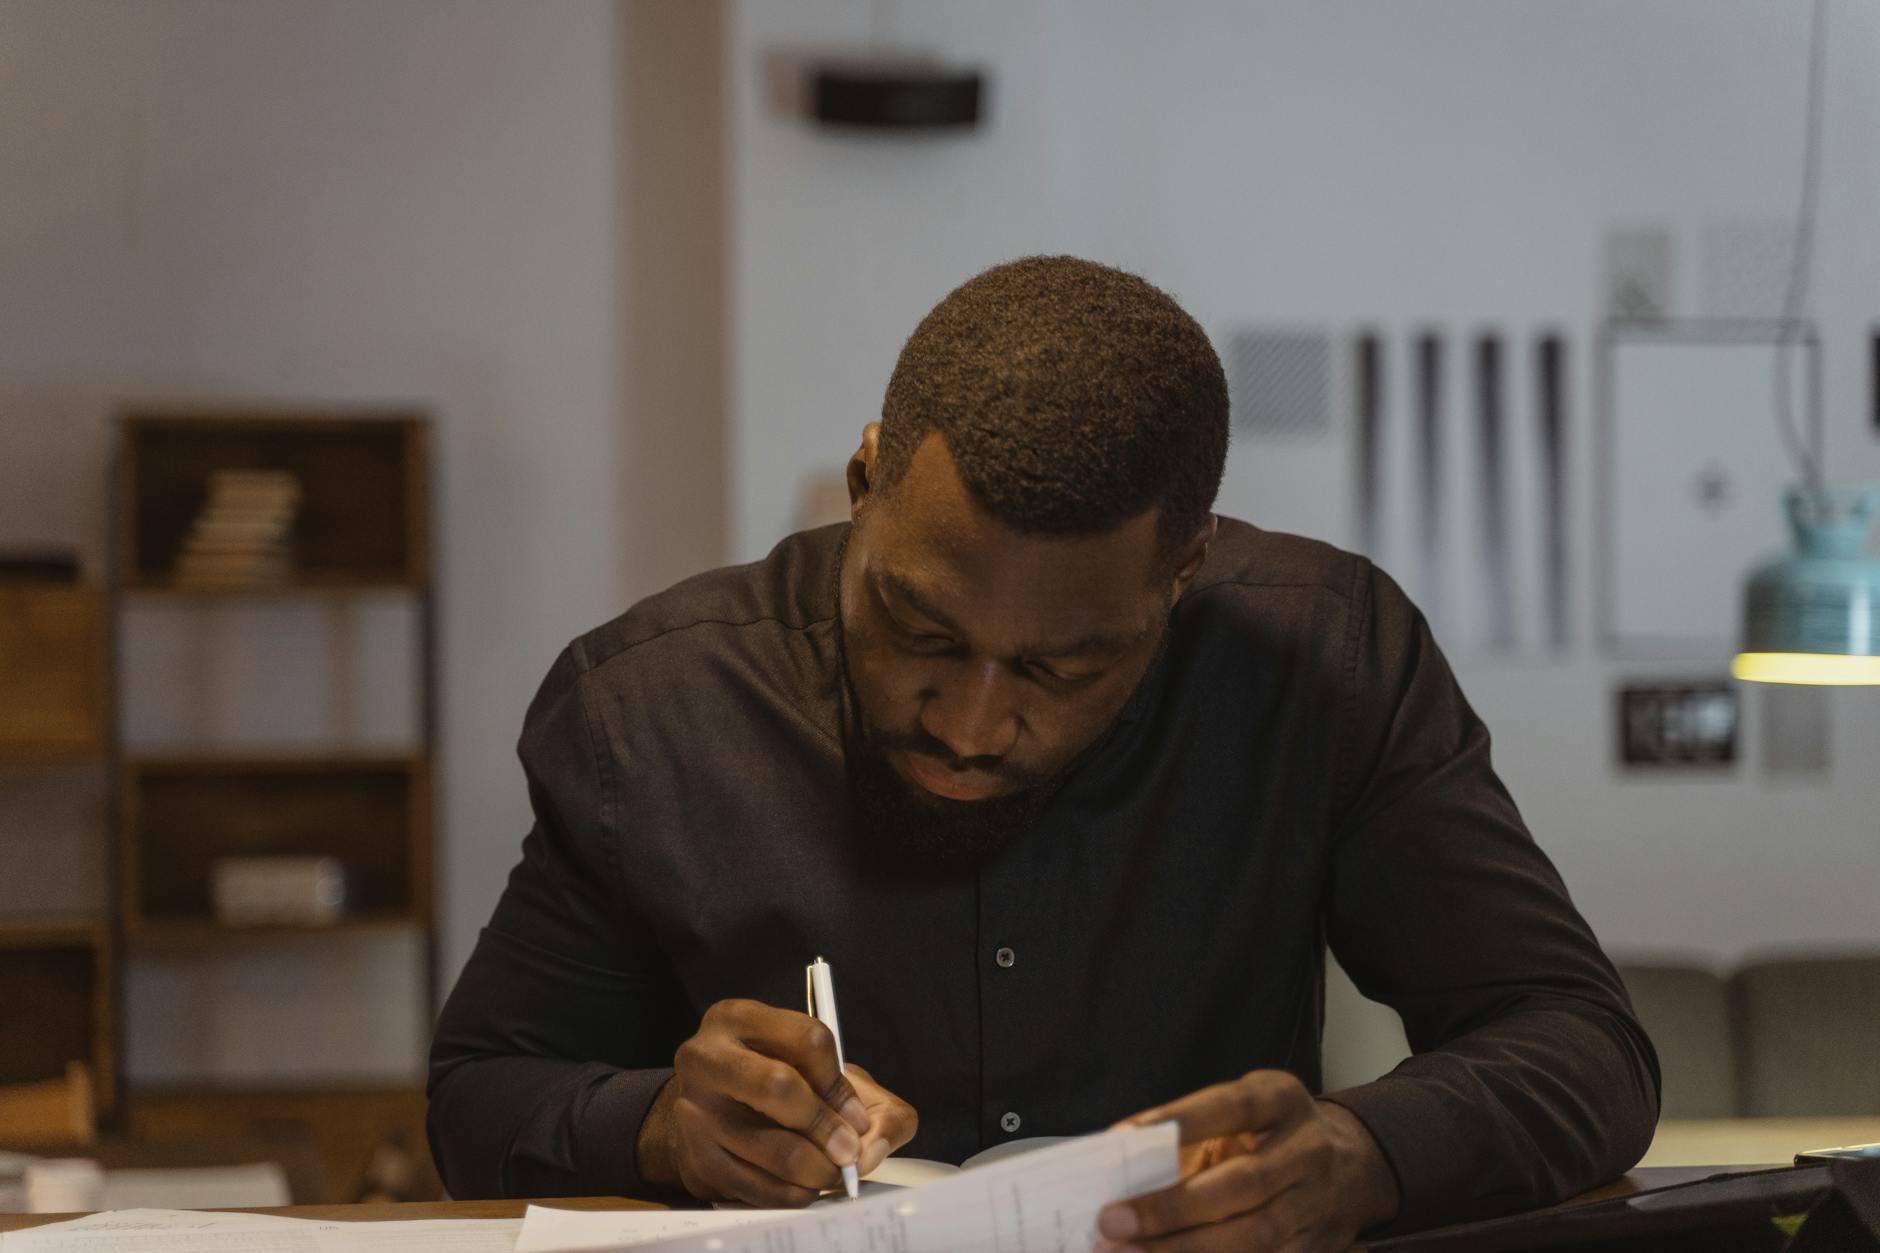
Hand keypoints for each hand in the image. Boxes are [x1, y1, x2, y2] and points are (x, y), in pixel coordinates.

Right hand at [637, 998, 918, 1205]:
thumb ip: (866, 1097)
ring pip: (774, 1149)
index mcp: (739, 1019)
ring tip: (833, 1173)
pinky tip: (806, 1187)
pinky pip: (758, 1187)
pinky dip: (793, 1194)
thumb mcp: (816, 1069)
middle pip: (780, 1086)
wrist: (707, 1110)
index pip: (808, 1039)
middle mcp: (707, 1058)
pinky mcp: (697, 1158)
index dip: (840, 1083)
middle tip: (848, 1151)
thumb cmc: (771, 1081)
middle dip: (827, 1127)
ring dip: (818, 1169)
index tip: (855, 1115)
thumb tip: (873, 1144)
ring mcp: (695, 1110)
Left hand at [1094, 1070, 1398, 1251]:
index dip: (1177, 1122)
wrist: (1354, 1168)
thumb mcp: (1246, 1112)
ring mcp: (1317, 1204)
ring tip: (1129, 1252)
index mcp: (1283, 1100)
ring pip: (1255, 1236)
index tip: (1119, 1139)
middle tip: (1112, 1220)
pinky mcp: (1316, 1248)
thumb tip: (1122, 1163)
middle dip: (1173, 1208)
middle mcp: (1308, 1150)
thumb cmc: (1272, 1134)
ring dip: (1186, 1249)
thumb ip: (1195, 1133)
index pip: (1230, 1107)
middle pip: (1242, 1183)